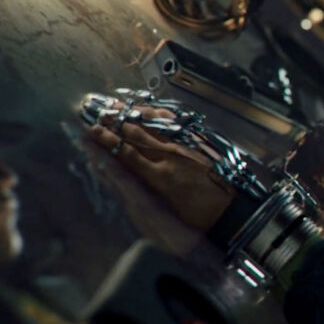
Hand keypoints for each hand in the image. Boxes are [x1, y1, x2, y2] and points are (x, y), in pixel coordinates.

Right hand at [88, 105, 235, 230]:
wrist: (232, 210)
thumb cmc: (196, 217)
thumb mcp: (165, 210)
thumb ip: (141, 190)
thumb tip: (118, 176)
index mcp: (160, 177)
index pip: (127, 154)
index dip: (107, 142)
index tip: (90, 132)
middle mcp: (171, 157)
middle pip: (136, 134)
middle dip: (113, 123)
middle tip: (94, 113)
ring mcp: (185, 146)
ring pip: (153, 124)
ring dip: (131, 113)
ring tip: (113, 105)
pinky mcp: (197, 142)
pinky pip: (174, 123)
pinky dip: (157, 114)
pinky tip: (146, 109)